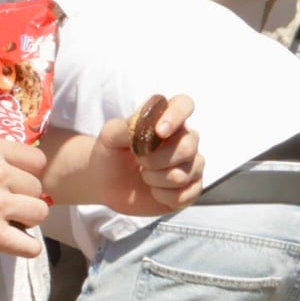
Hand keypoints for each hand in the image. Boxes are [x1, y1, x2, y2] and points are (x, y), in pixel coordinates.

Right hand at [0, 136, 51, 260]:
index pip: (36, 159)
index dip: (29, 174)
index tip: (16, 185)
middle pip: (38, 188)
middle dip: (24, 199)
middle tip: (6, 209)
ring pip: (40, 213)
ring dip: (27, 222)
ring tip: (9, 225)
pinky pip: (30, 245)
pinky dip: (24, 248)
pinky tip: (11, 245)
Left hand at [121, 93, 203, 211]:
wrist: (107, 183)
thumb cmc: (112, 153)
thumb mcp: (110, 136)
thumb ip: (126, 127)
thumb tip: (144, 126)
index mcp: (168, 119)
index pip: (184, 105)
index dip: (176, 116)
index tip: (159, 131)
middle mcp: (186, 139)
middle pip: (188, 147)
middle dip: (156, 159)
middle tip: (139, 160)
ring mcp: (192, 165)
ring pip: (183, 174)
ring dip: (155, 179)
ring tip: (144, 175)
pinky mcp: (191, 189)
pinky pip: (184, 195)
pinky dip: (162, 196)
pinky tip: (153, 190)